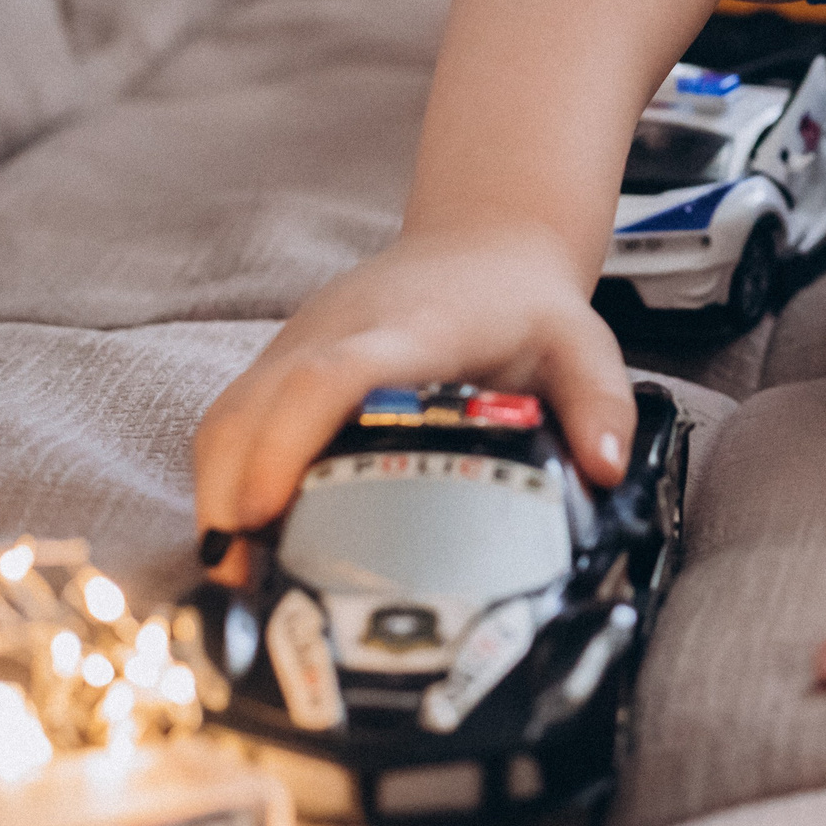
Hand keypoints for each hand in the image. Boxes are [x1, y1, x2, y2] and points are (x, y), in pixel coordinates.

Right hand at [192, 226, 633, 567]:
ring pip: (227, 418)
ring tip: (239, 579)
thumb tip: (606, 472)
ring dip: (218, 495)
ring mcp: (298, 344)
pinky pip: (230, 420)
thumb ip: (601, 404)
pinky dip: (224, 480)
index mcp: (411, 331)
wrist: (484, 242)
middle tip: (243, 582)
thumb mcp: (584, 344)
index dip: (289, 441)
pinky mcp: (281, 360)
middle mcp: (335, 332)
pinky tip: (244, 541)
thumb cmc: (528, 305)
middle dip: (232, 494)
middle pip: (252, 408)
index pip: (331, 376)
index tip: (267, 510)